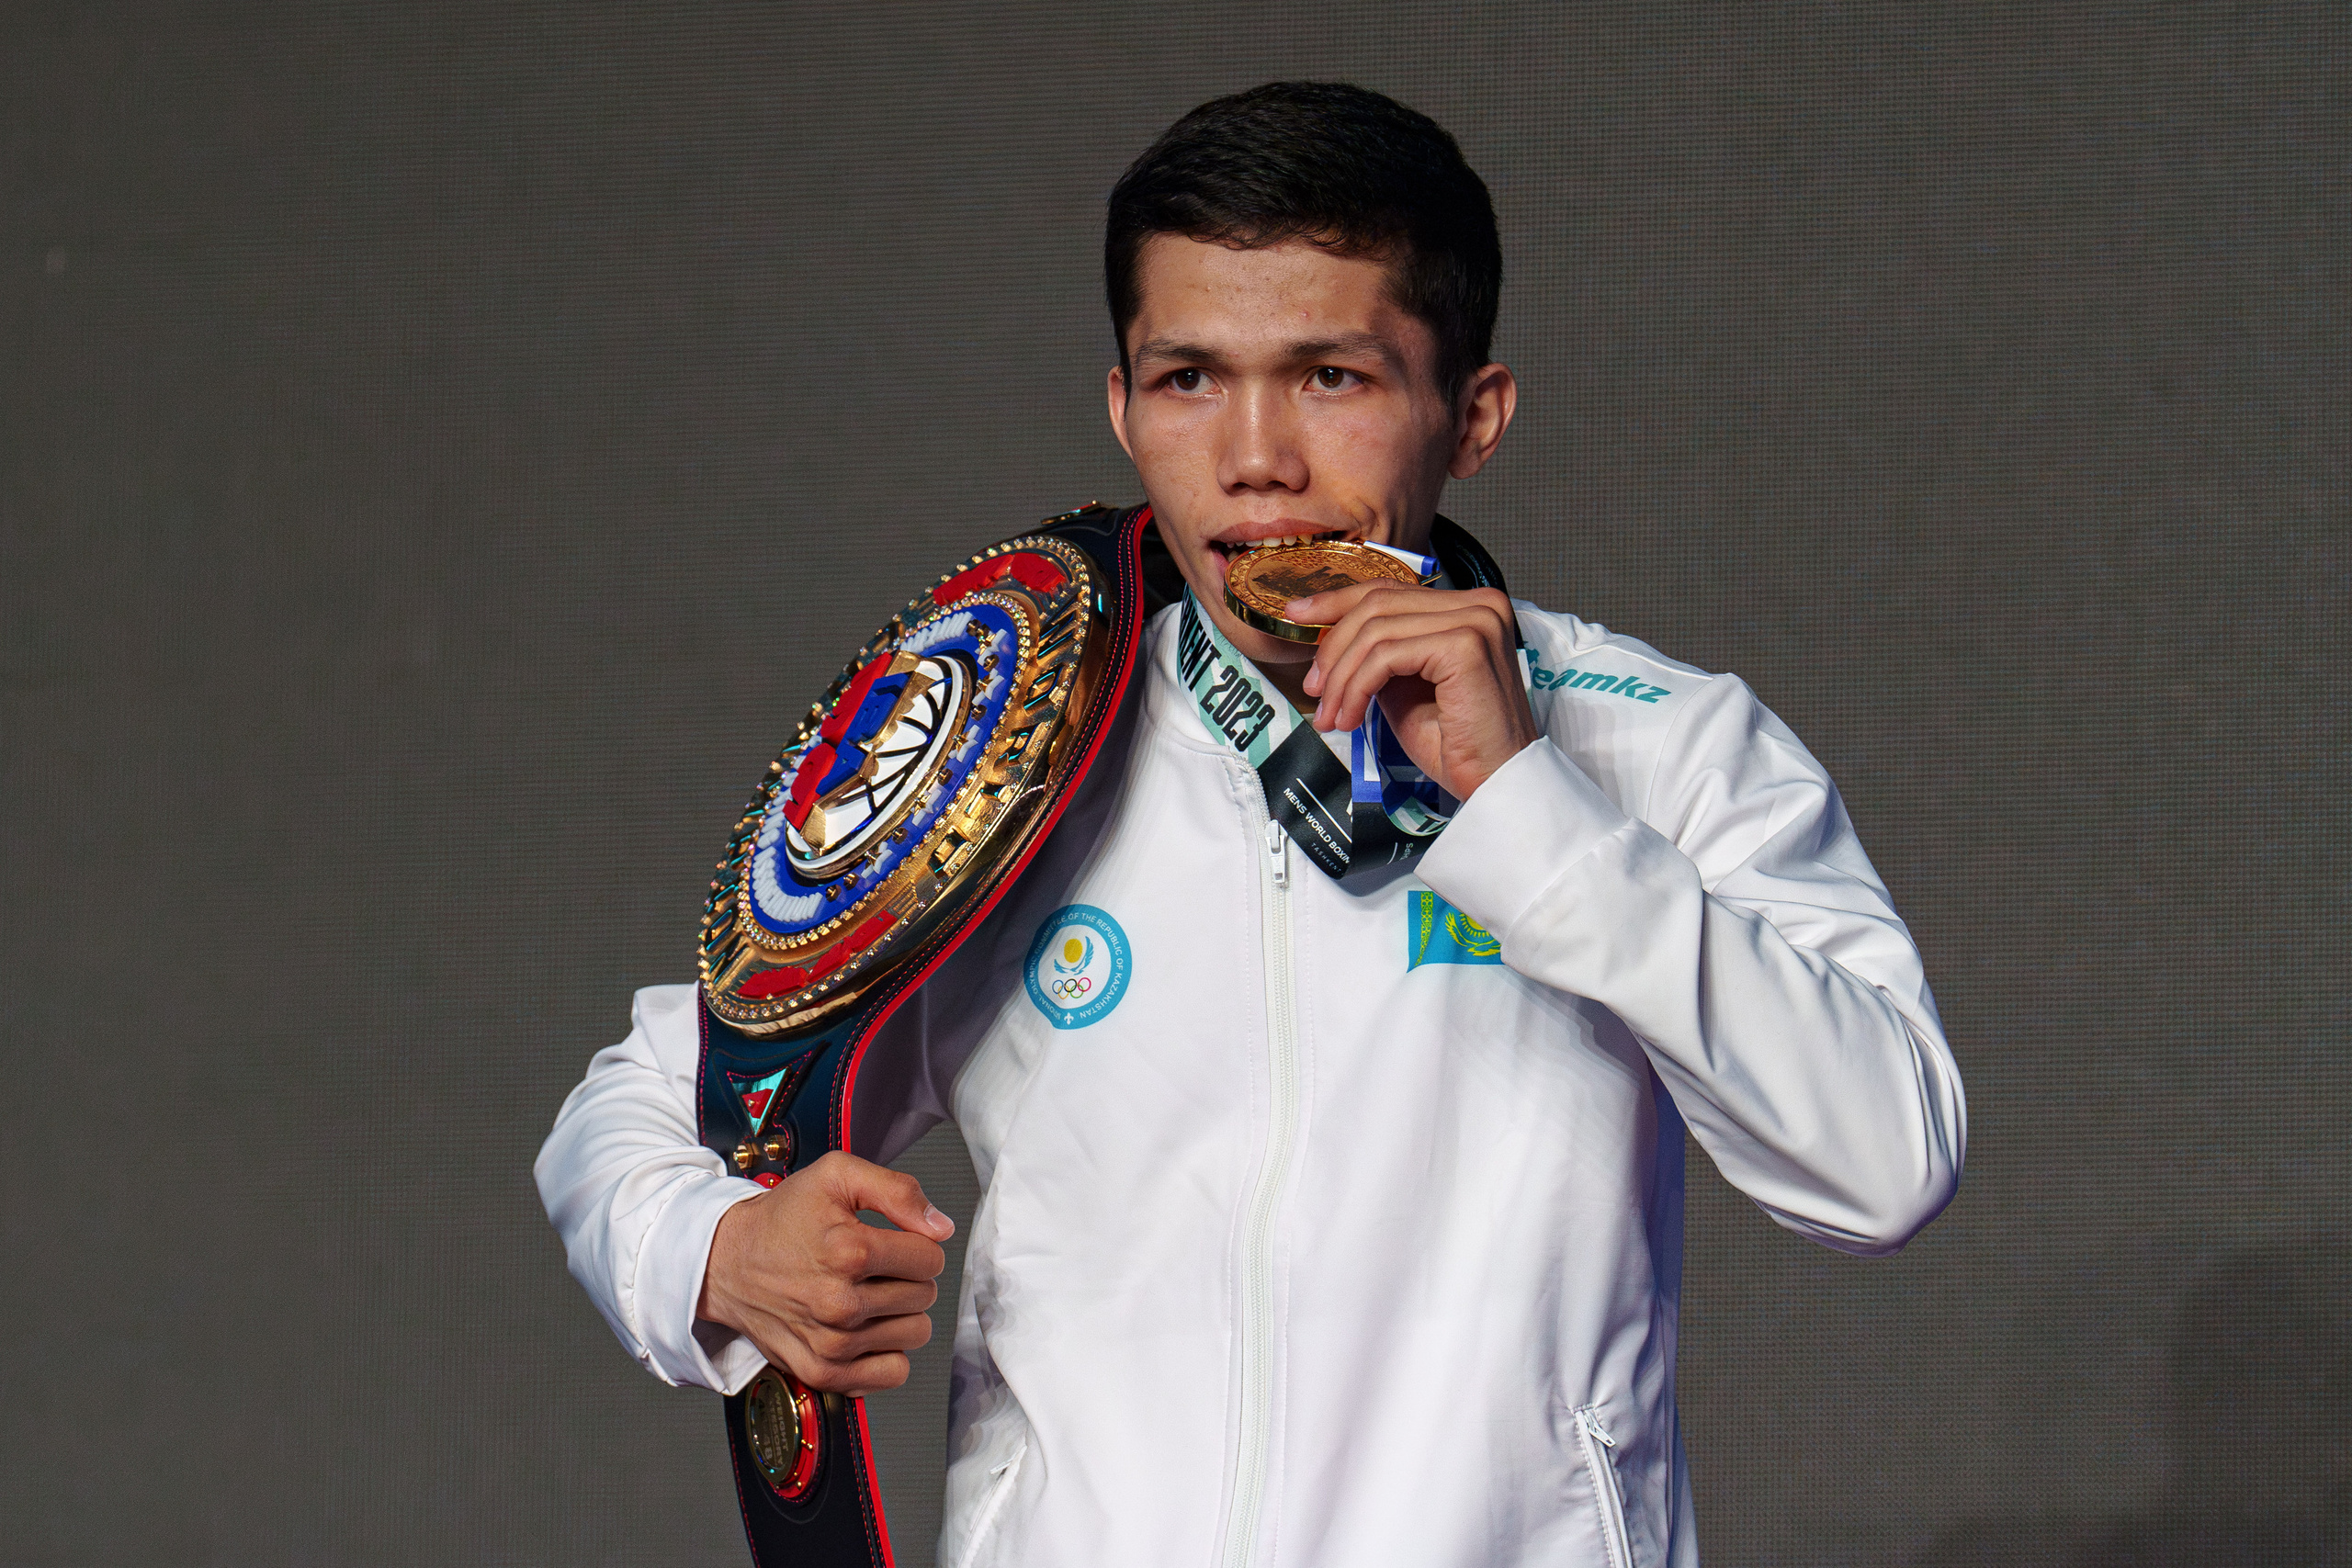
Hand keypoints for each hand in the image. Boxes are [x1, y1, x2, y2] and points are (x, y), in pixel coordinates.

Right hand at [697, 1150, 955, 1396]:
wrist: (726, 1261)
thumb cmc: (783, 1218)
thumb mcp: (837, 1175)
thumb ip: (898, 1190)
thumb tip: (941, 1227)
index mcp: (849, 1251)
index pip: (930, 1257)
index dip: (917, 1244)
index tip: (893, 1241)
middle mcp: (840, 1303)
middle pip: (925, 1295)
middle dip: (908, 1277)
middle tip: (874, 1267)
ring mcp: (831, 1344)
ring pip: (915, 1334)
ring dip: (900, 1314)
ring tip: (868, 1295)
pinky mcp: (822, 1372)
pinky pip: (893, 1373)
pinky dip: (887, 1352)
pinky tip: (865, 1328)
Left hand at [1295, 582, 1537, 799]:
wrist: (1495, 784)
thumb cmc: (1457, 745)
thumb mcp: (1405, 686)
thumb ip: (1380, 653)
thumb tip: (1331, 637)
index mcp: (1469, 607)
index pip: (1390, 590)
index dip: (1337, 601)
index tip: (1297, 616)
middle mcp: (1480, 603)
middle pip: (1378, 604)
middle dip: (1334, 649)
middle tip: (1315, 690)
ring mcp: (1476, 620)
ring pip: (1376, 631)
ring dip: (1342, 678)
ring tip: (1333, 716)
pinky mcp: (1465, 644)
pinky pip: (1386, 656)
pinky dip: (1357, 688)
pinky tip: (1352, 718)